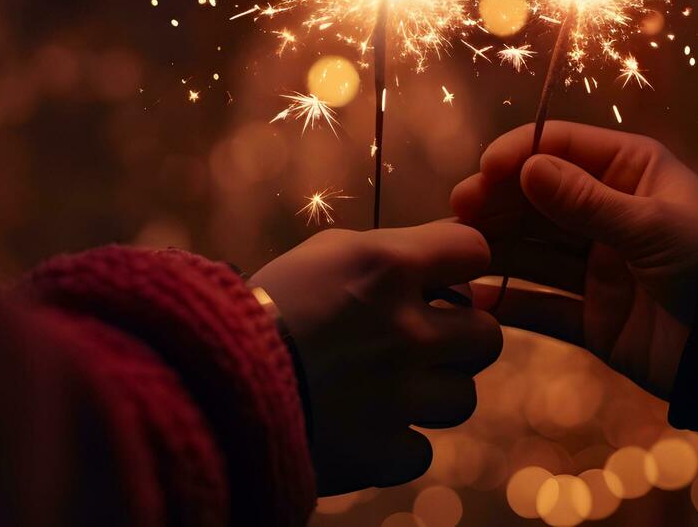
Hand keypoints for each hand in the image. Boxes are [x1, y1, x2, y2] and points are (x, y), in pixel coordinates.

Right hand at [249, 222, 501, 494]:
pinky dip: (399, 441)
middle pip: (487, 336)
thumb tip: (451, 246)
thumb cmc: (269, 304)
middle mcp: (406, 330)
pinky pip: (422, 448)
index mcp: (389, 269)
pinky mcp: (383, 451)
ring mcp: (399, 396)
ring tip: (390, 385)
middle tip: (425, 341)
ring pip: (463, 397)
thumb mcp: (327, 254)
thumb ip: (393, 250)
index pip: (476, 253)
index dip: (463, 265)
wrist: (210, 382)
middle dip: (462, 338)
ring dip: (435, 392)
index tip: (444, 280)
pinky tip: (366, 424)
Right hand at [450, 122, 697, 397]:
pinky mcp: (595, 318)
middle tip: (457, 212)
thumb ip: (585, 201)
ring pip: (534, 251)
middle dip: (497, 203)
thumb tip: (526, 168)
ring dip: (495, 248)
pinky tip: (477, 299)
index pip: (563, 147)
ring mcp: (599, 267)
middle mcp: (610, 213)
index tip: (484, 171)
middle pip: (539, 199)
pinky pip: (543, 307)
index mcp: (631, 171)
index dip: (520, 155)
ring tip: (454, 250)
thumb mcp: (650, 225)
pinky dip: (511, 304)